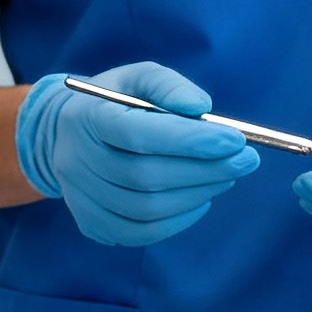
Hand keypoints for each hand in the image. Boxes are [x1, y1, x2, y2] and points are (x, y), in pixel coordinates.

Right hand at [16, 63, 259, 247]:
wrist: (66, 134)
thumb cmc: (114, 101)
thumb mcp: (138, 77)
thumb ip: (169, 86)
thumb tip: (202, 109)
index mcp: (87, 118)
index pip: (137, 135)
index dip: (189, 141)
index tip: (235, 139)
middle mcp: (77, 161)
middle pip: (146, 177)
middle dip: (206, 170)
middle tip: (246, 160)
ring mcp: (81, 198)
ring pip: (147, 209)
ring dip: (197, 194)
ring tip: (226, 176)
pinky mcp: (91, 224)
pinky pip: (140, 233)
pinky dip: (179, 220)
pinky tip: (200, 199)